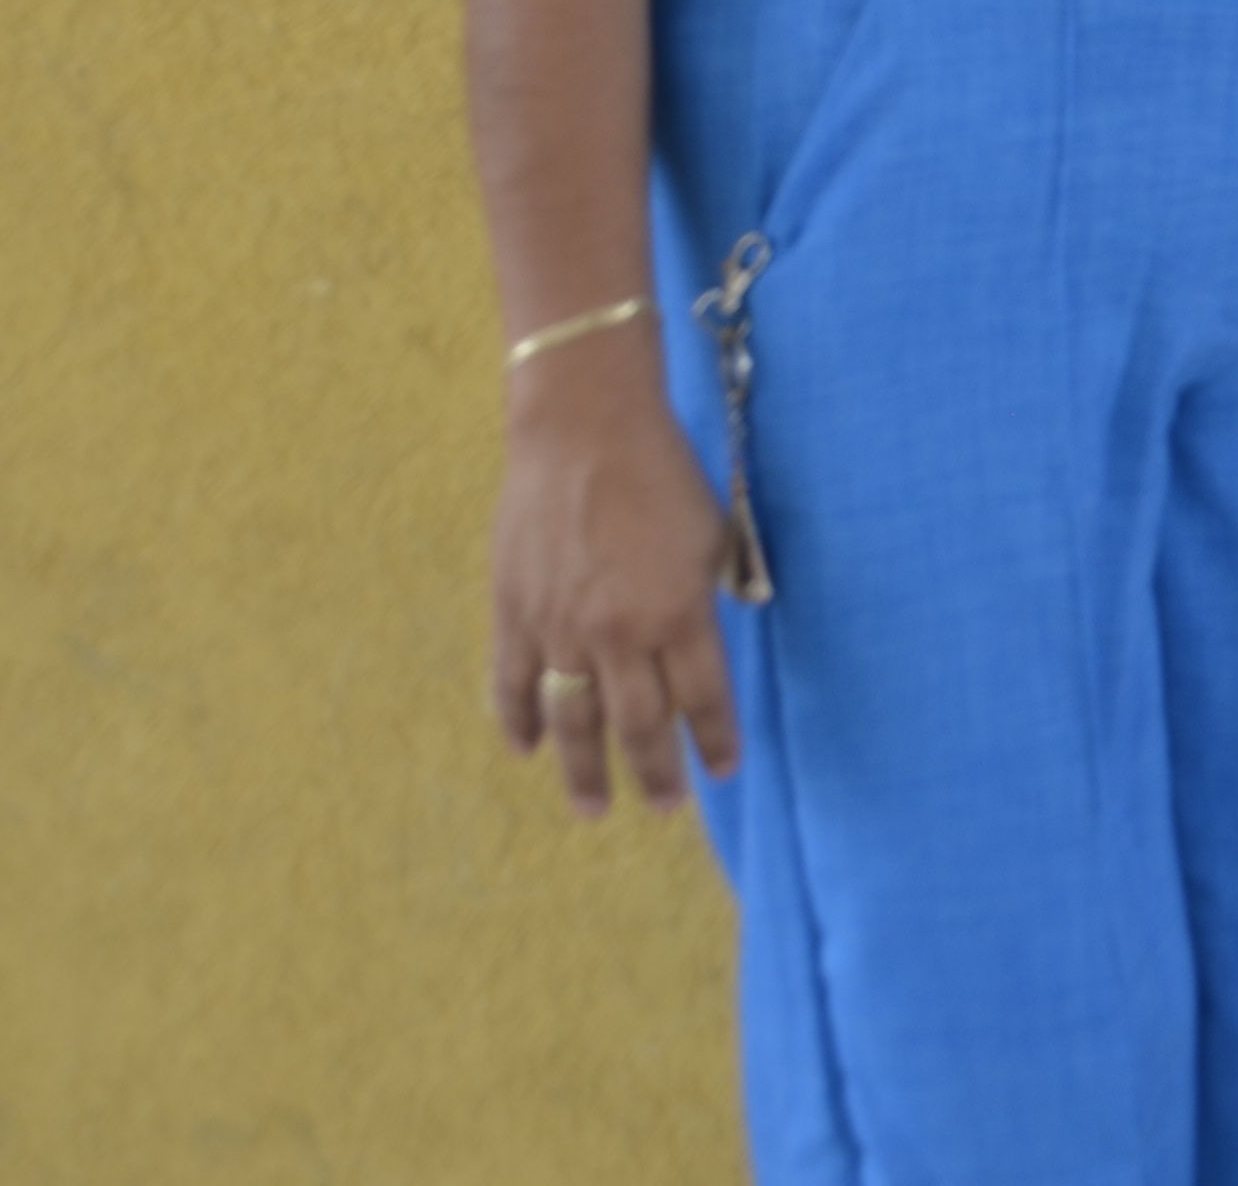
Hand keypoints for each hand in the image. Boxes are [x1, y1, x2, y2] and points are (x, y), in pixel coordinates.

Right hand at [490, 351, 746, 815]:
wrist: (583, 429)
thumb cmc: (662, 473)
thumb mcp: (712, 535)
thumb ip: (710, 595)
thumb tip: (704, 644)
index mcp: (679, 613)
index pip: (705, 699)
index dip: (715, 740)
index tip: (723, 771)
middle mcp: (620, 633)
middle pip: (640, 725)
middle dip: (655, 773)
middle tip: (664, 807)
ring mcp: (561, 629)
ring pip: (574, 722)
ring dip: (585, 771)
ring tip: (597, 808)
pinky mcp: (515, 613)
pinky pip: (514, 685)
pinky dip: (519, 721)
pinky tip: (527, 749)